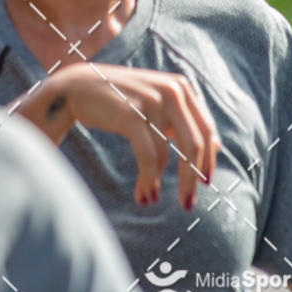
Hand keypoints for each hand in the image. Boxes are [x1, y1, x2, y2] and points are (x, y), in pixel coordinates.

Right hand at [18, 63, 219, 210]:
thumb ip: (181, 120)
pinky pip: (148, 156)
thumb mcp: (155, 103)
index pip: (207, 130)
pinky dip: (147, 179)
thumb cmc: (119, 99)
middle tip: (187, 204)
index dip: (207, 161)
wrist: (77, 87)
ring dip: (159, 182)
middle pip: (195, 145)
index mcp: (181, 87)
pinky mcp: (131, 113)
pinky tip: (144, 195)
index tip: (204, 184)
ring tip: (148, 199)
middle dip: (191, 179)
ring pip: (167, 155)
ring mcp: (151, 100)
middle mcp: (172, 90)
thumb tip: (214, 148)